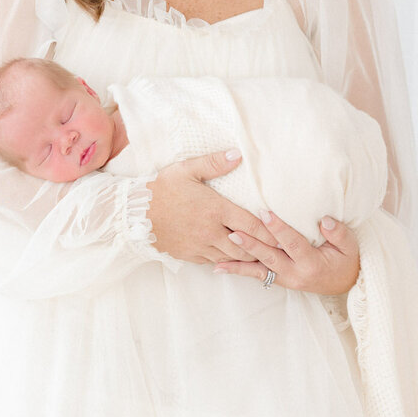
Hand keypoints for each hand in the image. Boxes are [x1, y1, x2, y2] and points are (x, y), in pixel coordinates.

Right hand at [147, 151, 279, 265]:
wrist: (134, 213)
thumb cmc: (161, 188)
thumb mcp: (186, 169)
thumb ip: (214, 163)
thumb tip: (237, 155)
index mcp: (215, 209)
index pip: (251, 224)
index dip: (270, 232)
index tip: (284, 235)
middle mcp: (211, 231)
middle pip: (246, 245)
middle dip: (263, 249)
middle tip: (280, 251)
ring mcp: (200, 245)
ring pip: (232, 257)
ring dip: (247, 258)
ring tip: (264, 259)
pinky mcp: (190, 255)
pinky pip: (214, 262)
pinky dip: (228, 262)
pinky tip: (235, 260)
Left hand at [212, 212, 360, 294]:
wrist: (346, 283)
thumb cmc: (347, 259)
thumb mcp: (350, 245)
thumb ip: (339, 233)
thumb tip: (325, 220)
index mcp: (312, 263)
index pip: (292, 243)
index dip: (278, 228)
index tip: (264, 212)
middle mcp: (295, 274)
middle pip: (269, 257)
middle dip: (251, 244)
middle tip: (234, 232)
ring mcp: (285, 279)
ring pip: (258, 268)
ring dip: (239, 259)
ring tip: (219, 252)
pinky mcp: (278, 280)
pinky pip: (256, 275)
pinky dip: (237, 270)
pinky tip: (218, 267)